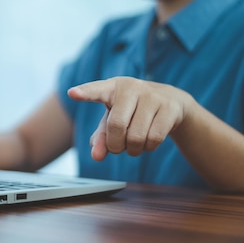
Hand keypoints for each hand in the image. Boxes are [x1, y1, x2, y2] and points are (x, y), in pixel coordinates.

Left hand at [68, 77, 193, 159]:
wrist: (170, 102)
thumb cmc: (133, 111)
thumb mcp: (113, 121)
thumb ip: (101, 138)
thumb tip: (97, 155)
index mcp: (112, 87)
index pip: (96, 90)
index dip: (84, 93)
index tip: (72, 93)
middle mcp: (132, 87)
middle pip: (116, 126)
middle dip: (115, 145)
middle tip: (118, 147)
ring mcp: (152, 96)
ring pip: (136, 136)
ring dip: (133, 149)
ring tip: (134, 143)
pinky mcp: (169, 108)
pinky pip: (154, 139)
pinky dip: (148, 148)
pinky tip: (149, 141)